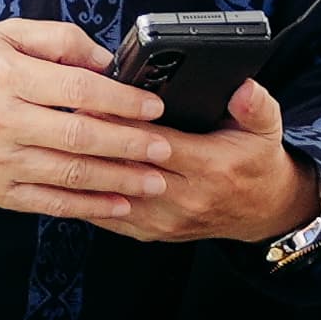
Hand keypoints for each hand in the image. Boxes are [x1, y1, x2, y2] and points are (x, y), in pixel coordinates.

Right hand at [0, 18, 169, 220]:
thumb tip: (104, 60)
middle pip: (79, 135)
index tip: (153, 106)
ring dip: (119, 179)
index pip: (76, 88)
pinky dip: (89, 206)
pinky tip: (118, 203)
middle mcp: (0, 119)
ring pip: (70, 173)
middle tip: (165, 147)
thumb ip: (55, 39)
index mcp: (4, 75)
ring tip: (155, 180)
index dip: (120, 99)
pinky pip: (50, 202)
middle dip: (129, 143)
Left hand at [75, 78, 320, 245]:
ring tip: (55, 143)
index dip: (122, 123)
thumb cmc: (256, 163)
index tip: (93, 102)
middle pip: (125, 167)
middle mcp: (185, 197)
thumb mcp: (265, 129)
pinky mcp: (150, 232)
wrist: (263, 211)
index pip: (155, 143)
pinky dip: (83, 196)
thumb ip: (255, 105)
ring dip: (82, 170)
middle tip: (62, 119)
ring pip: (109, 194)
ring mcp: (165, 220)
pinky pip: (107, 216)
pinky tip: (62, 174)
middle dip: (93, 143)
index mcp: (209, 168)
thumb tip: (243, 88)